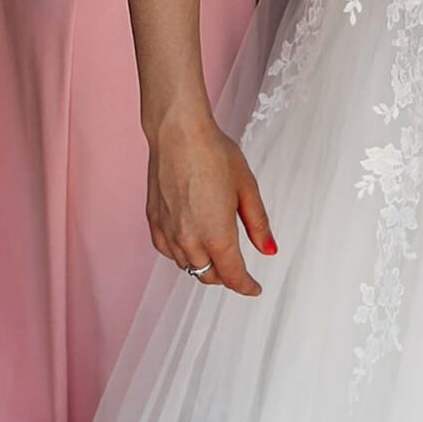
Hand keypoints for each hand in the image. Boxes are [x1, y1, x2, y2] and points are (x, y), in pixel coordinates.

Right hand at [145, 106, 274, 296]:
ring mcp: (168, 232)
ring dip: (203, 266)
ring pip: (187, 266)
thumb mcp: (247, 188)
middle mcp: (189, 239)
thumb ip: (258, 224)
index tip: (254, 288)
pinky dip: (182, 254)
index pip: (233, 276)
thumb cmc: (214, 154)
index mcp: (216, 234)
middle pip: (208, 276)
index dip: (246, 286)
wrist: (178, 133)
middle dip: (226, 277)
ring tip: (216, 253)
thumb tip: (268, 250)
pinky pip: (168, 251)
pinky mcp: (153, 222)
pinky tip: (190, 242)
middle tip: (238, 269)